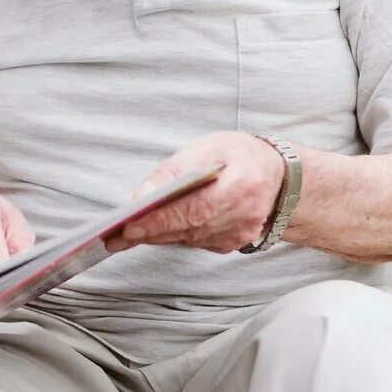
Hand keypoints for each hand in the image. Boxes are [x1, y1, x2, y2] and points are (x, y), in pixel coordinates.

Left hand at [105, 132, 285, 254]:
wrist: (279, 178)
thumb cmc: (240, 156)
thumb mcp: (209, 147)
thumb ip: (176, 169)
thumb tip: (144, 194)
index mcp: (241, 186)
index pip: (193, 209)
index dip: (160, 221)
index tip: (130, 227)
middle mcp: (243, 216)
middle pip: (186, 229)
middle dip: (147, 233)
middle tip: (112, 238)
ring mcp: (238, 234)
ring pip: (187, 239)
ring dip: (155, 237)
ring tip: (121, 237)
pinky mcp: (231, 244)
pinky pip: (194, 242)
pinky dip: (172, 236)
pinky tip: (151, 233)